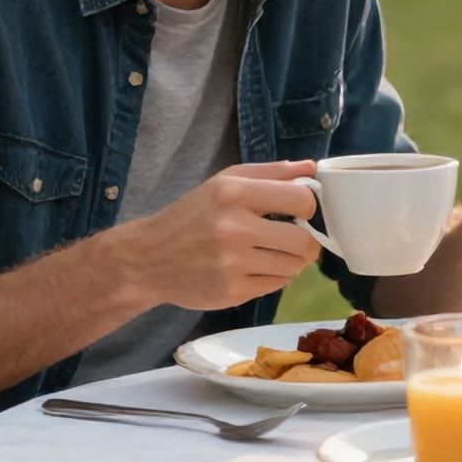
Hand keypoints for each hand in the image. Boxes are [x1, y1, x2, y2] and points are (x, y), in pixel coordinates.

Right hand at [121, 158, 323, 310]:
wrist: (148, 258)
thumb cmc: (192, 214)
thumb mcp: (224, 181)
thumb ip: (271, 172)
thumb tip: (313, 168)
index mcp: (234, 194)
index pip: (302, 201)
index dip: (309, 207)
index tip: (300, 212)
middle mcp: (233, 229)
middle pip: (304, 242)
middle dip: (306, 241)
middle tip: (293, 238)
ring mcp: (232, 265)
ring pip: (294, 267)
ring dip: (290, 260)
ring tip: (269, 252)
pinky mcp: (231, 293)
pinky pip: (277, 285)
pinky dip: (274, 277)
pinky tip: (254, 267)